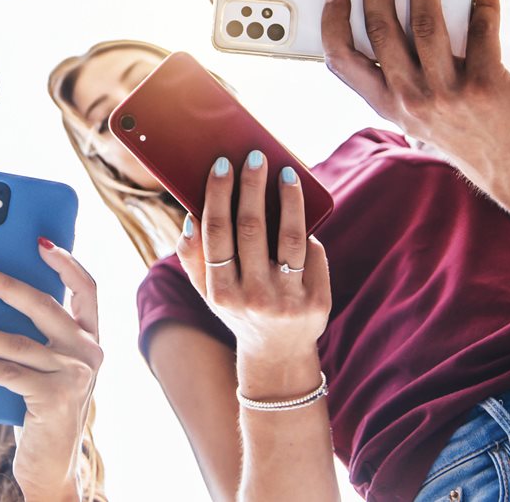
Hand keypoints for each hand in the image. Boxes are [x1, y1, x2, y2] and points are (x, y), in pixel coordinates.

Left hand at [0, 242, 101, 501]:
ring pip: (20, 342)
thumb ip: (32, 330)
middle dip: (8, 285)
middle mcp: (90, 353)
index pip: (86, 287)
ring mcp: (75, 377)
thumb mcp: (44, 361)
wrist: (51, 464)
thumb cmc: (40, 402)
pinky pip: (9, 375)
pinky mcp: (54, 401)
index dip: (64, 261)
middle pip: (46, 307)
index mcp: (91, 336)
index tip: (39, 239)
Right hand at [177, 153, 330, 361]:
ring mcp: (287, 301)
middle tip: (255, 157)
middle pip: (252, 229)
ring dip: (289, 199)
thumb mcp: (209, 292)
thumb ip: (193, 257)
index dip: (219, 195)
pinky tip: (302, 210)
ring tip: (287, 173)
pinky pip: (312, 254)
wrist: (278, 353)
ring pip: (290, 237)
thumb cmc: (239, 307)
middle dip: (253, 187)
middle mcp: (253, 297)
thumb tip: (191, 218)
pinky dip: (306, 230)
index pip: (217, 233)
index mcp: (220, 292)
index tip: (223, 164)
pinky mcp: (317, 302)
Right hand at [320, 0, 509, 185]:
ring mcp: (448, 93)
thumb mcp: (410, 112)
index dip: (334, 23)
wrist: (505, 162)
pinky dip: (483, 6)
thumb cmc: (454, 126)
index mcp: (387, 103)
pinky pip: (482, 31)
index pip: (343, 60)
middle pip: (384, 30)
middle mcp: (411, 98)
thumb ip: (394, 74)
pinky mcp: (486, 85)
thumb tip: (389, 11)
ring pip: (427, 24)